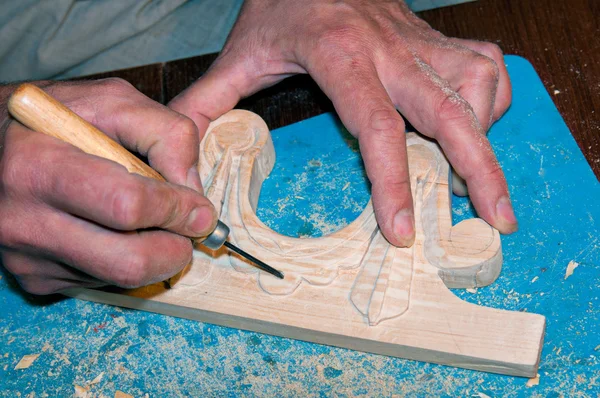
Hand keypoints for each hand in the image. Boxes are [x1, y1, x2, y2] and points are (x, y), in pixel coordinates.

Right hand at [0, 79, 216, 293]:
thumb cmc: (55, 118)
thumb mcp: (112, 102)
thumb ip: (164, 132)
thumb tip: (193, 189)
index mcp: (39, 167)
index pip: (127, 206)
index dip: (175, 209)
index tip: (199, 208)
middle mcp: (24, 221)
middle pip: (129, 262)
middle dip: (175, 249)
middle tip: (187, 228)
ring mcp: (27, 257)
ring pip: (121, 279)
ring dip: (154, 256)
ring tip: (150, 221)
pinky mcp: (34, 278)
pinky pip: (101, 282)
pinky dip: (124, 259)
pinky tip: (112, 229)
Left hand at [169, 0, 515, 246]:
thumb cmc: (283, 5)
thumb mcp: (241, 53)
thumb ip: (209, 100)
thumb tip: (182, 152)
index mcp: (341, 56)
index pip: (377, 126)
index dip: (393, 182)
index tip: (404, 230)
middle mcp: (391, 50)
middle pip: (450, 113)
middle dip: (480, 171)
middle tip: (498, 220)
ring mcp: (420, 42)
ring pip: (477, 87)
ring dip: (485, 136)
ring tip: (478, 177)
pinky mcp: (437, 37)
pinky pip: (486, 66)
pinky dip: (492, 100)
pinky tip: (475, 124)